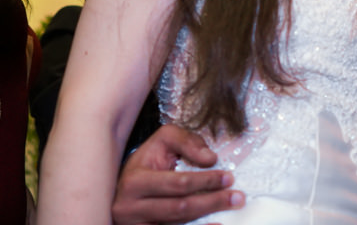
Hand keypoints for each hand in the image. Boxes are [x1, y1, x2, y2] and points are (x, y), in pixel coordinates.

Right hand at [112, 124, 243, 224]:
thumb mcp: (164, 140)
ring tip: (229, 214)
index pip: (178, 183)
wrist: (119, 185)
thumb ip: (187, 142)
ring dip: (206, 221)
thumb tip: (210, 159)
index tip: (228, 178)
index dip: (206, 181)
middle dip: (212, 202)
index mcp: (136, 180)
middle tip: (237, 197)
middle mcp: (130, 207)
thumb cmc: (147, 161)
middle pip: (179, 208)